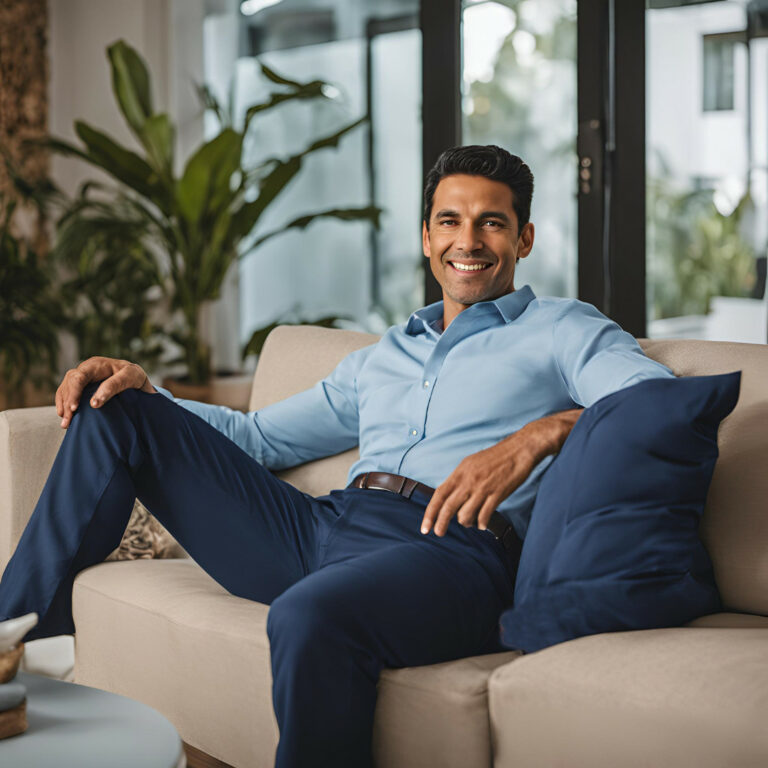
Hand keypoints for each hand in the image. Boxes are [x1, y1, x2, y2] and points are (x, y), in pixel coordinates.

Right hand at [55, 357, 155, 428]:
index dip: (74, 393)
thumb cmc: (135, 377)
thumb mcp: (130, 377)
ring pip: (65, 389)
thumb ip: (113, 386)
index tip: (75, 408)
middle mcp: (86, 369)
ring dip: (63, 406)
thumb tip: (94, 403)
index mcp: (96, 364)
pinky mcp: (81, 386)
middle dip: (68, 403)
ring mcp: (82, 377)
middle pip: (70, 384)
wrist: (137, 380)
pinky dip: (63, 405)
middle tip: (67, 421)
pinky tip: (64, 416)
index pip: (79, 377)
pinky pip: (66, 394)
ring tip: (65, 424)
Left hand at [420, 435, 538, 536]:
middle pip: (449, 507)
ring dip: (466, 522)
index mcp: (460, 472)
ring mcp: (483, 488)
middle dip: (441, 523)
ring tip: (470, 522)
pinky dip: (481, 523)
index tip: (425, 526)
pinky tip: (482, 524)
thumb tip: (450, 496)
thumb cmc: (496, 457)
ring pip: (465, 513)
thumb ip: (460, 480)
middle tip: (439, 533)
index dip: (430, 512)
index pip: (439, 494)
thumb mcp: (471, 464)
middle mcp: (469, 480)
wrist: (519, 449)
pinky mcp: (498, 494)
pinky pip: (484, 515)